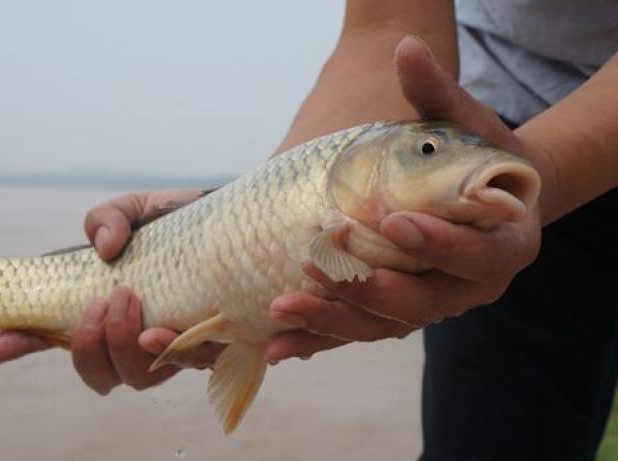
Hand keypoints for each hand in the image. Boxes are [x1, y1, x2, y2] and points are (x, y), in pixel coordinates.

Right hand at [0, 189, 220, 393]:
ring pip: (141, 377)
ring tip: (131, 300)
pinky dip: (175, 349)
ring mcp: (173, 346)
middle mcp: (135, 337)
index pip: (56, 338)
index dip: (23, 346)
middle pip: (102, 374)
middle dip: (88, 347)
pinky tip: (170, 326)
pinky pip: (192, 363)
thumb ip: (107, 219)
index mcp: (105, 310)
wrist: (241, 221)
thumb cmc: (179, 221)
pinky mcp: (214, 343)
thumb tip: (104, 248)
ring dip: (125, 345)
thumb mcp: (133, 209)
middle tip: (100, 301)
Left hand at [265, 35, 543, 361]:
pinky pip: (358, 333)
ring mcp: (432, 307)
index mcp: (503, 246)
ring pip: (383, 326)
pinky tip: (278, 347)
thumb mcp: (468, 127)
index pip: (474, 254)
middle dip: (367, 289)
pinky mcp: (398, 315)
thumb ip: (437, 95)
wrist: (486, 202)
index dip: (437, 244)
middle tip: (319, 266)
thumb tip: (406, 47)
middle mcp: (470, 288)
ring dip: (332, 321)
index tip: (393, 223)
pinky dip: (320, 340)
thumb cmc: (480, 159)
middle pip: (421, 304)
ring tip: (282, 309)